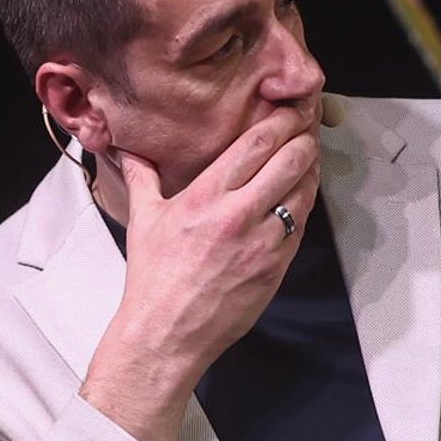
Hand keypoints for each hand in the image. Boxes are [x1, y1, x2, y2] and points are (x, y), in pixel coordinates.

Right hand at [110, 108, 320, 377]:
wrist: (168, 332)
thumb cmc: (154, 277)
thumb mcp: (145, 219)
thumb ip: (142, 177)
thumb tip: (129, 150)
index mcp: (206, 197)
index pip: (255, 145)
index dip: (280, 121)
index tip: (289, 108)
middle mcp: (239, 215)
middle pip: (289, 161)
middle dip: (304, 138)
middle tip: (309, 124)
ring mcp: (264, 242)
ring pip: (304, 191)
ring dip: (311, 168)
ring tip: (311, 152)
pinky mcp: (278, 266)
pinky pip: (301, 225)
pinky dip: (306, 202)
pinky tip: (305, 191)